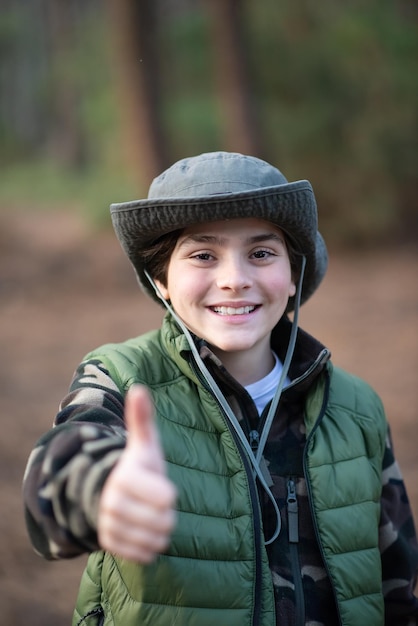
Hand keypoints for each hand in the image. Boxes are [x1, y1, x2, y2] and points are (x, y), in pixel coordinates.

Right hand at [98, 385, 176, 562]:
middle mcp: (112, 502)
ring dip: (159, 531)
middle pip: (164, 522)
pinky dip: (150, 546)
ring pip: (156, 540)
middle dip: (166, 514)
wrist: (109, 493)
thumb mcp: (144, 444)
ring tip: (149, 516)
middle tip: (155, 503)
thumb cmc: (138, 467)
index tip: (160, 486)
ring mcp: (110, 524)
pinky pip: (145, 555)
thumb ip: (143, 418)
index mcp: (125, 477)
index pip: (168, 499)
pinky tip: (143, 531)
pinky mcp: (109, 544)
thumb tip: (138, 388)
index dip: (169, 494)